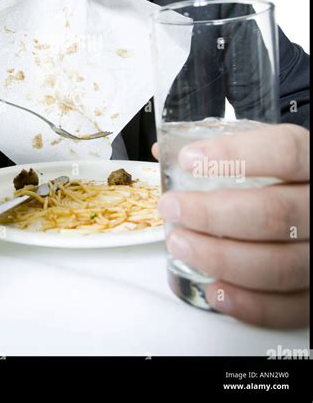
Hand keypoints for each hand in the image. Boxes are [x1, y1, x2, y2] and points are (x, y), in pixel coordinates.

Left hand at [152, 123, 309, 327]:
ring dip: (220, 257)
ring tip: (181, 244)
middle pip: (274, 213)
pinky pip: (291, 308)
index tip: (189, 159)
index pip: (285, 152)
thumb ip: (225, 149)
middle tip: (172, 207)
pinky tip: (215, 289)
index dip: (235, 154)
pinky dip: (249, 304)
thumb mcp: (268, 152)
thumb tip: (165, 152)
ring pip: (279, 265)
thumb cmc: (289, 180)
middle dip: (211, 213)